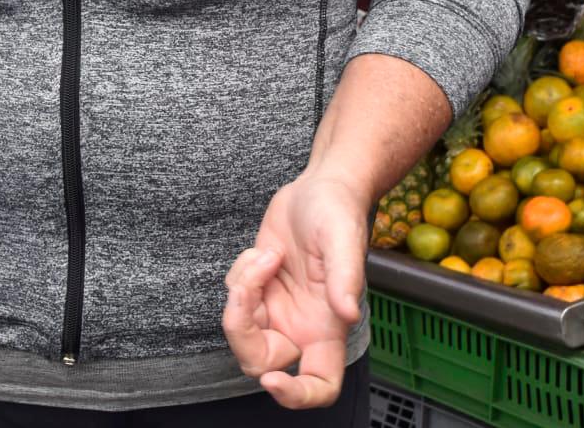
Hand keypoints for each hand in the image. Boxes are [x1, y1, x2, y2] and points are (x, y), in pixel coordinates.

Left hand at [222, 171, 366, 409]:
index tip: (273, 379)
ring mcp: (276, 309)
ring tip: (268, 255)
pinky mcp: (258, 288)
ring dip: (244, 290)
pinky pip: (235, 296)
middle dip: (243, 330)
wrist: (318, 187)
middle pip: (261, 363)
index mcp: (327, 330)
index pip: (319, 386)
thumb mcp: (345, 239)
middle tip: (247, 289)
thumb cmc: (339, 212)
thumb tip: (348, 313)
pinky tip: (266, 250)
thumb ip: (346, 277)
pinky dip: (242, 273)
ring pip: (242, 329)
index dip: (297, 396)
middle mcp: (300, 327)